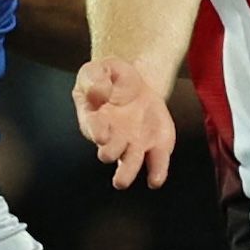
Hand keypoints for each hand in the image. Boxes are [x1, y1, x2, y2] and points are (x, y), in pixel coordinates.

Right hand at [74, 57, 174, 188]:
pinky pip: (157, 163)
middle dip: (109, 152)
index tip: (101, 133)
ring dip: (126, 172)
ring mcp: (134, 144)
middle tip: (110, 152)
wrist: (138, 84)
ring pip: (129, 164)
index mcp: (95, 118)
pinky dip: (156, 172)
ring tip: (121, 181)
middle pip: (109, 152)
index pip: (93, 126)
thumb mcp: (99, 68)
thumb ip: (94, 77)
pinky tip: (155, 179)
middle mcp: (113, 137)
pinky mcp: (156, 146)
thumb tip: (99, 92)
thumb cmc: (112, 78)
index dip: (96, 130)